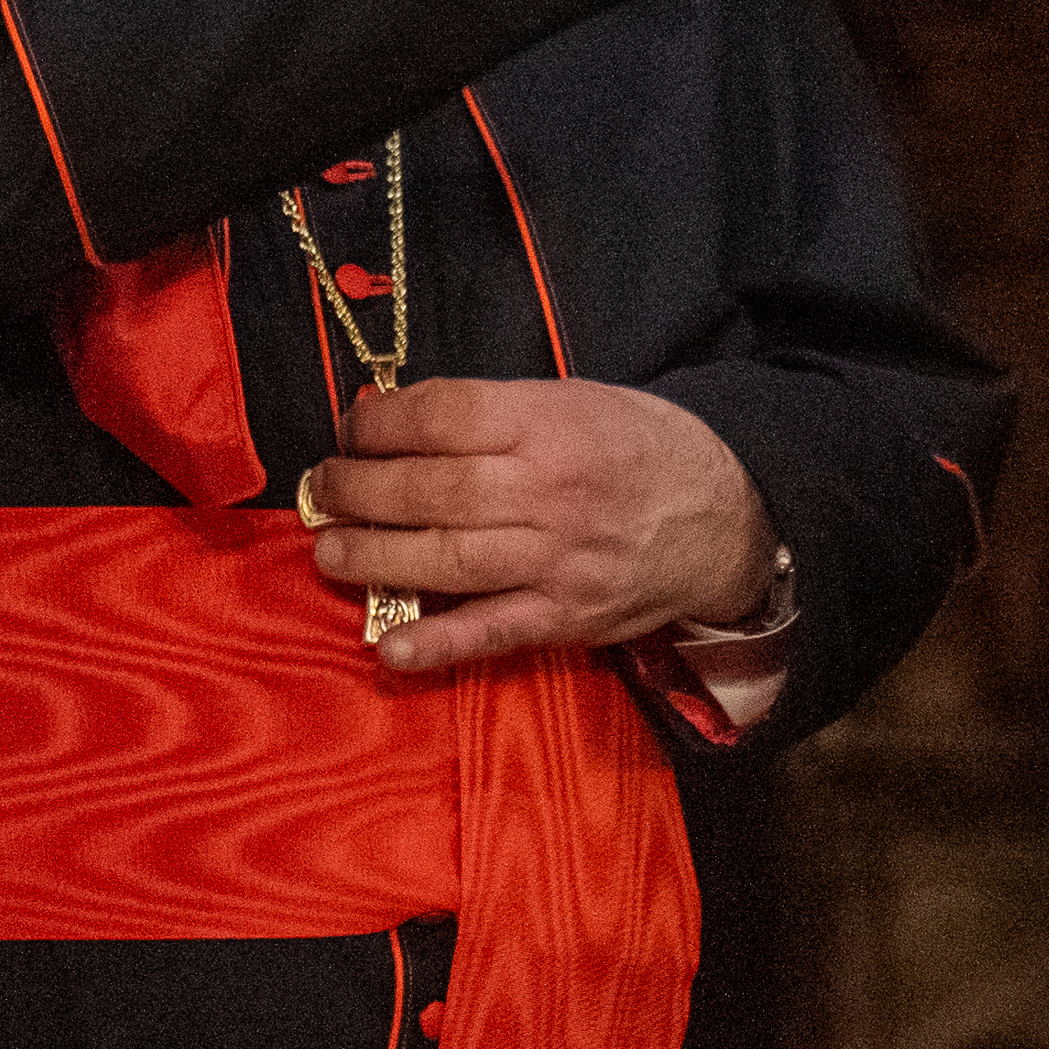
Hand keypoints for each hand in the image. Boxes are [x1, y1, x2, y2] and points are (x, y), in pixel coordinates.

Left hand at [304, 370, 772, 678]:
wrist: (725, 516)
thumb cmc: (634, 447)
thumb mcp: (572, 401)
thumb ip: (490, 413)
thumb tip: (391, 421)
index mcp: (550, 423)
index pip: (445, 416)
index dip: (382, 424)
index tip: (351, 430)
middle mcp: (549, 491)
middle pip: (434, 489)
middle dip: (362, 490)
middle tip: (323, 490)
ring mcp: (557, 559)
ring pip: (449, 560)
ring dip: (376, 558)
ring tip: (330, 550)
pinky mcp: (565, 617)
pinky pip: (493, 632)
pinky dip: (440, 643)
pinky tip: (391, 647)